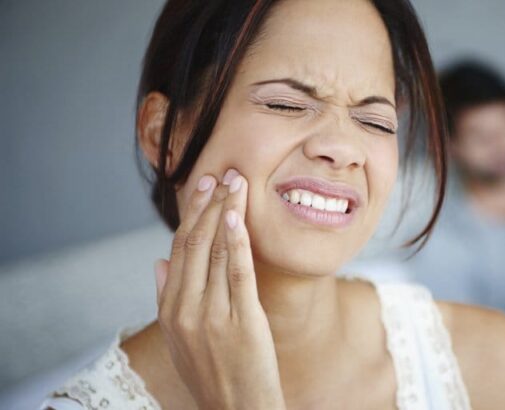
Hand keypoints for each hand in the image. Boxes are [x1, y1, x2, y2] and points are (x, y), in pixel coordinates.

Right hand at [154, 169, 284, 409]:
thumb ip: (167, 298)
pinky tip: (239, 216)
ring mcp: (212, 316)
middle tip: (223, 173)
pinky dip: (237, 241)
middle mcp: (185, 310)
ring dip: (226, 212)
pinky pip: (237, 273)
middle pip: (194, 244)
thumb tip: (158, 261)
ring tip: (237, 183)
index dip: (191, 215)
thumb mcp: (179, 340)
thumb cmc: (212, 375)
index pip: (178, 250)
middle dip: (209, 205)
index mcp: (170, 310)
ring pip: (214, 251)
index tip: (203, 187)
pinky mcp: (241, 321)